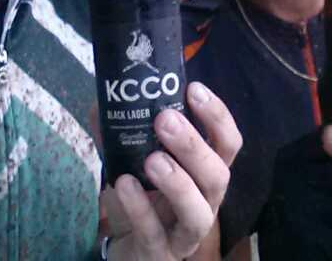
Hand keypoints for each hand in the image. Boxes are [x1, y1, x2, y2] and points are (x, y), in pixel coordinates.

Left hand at [101, 81, 241, 259]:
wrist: (128, 247)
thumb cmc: (141, 198)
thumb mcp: (133, 162)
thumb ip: (122, 133)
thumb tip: (103, 98)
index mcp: (206, 172)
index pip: (228, 142)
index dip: (217, 116)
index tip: (193, 88)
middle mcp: (205, 201)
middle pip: (218, 175)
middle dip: (193, 145)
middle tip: (165, 119)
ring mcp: (186, 232)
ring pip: (198, 211)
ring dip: (178, 182)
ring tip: (152, 159)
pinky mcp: (161, 253)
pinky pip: (155, 232)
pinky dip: (140, 208)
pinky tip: (124, 184)